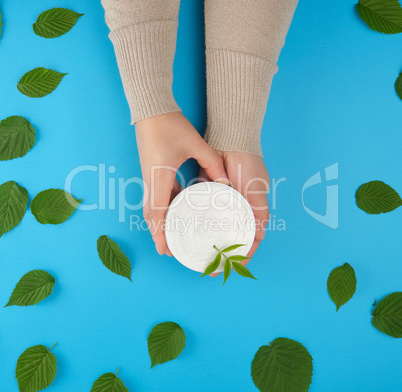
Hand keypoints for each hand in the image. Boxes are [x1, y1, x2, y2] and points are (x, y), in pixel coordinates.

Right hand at [135, 112, 228, 255]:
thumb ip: (212, 163)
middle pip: (152, 214)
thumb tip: (225, 182)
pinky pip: (158, 195)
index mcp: (159, 176)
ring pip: (154, 206)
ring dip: (161, 222)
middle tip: (168, 250)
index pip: (157, 212)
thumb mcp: (195, 144)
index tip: (164, 249)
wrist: (151, 109)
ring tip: (172, 236)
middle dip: (159, 233)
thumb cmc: (170, 125)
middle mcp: (151, 180)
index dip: (160, 233)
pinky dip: (165, 207)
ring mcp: (150, 177)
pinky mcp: (153, 172)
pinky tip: (178, 209)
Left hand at [200, 151, 269, 275]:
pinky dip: (199, 224)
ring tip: (200, 255)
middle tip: (211, 267)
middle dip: (224, 253)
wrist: (229, 140)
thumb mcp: (255, 189)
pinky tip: (190, 233)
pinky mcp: (209, 194)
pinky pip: (204, 212)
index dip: (243, 254)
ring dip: (211, 241)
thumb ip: (258, 211)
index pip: (249, 238)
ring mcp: (223, 202)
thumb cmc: (247, 164)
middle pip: (232, 235)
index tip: (232, 266)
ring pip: (217, 226)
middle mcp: (238, 208)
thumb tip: (259, 236)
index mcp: (252, 209)